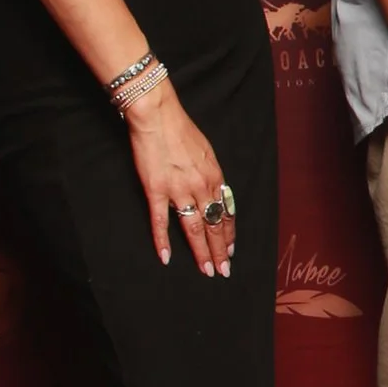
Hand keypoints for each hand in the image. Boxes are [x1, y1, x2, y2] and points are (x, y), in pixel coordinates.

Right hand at [123, 79, 237, 276]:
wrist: (158, 115)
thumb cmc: (180, 129)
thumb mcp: (205, 151)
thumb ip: (209, 174)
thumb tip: (213, 191)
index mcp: (215, 176)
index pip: (226, 212)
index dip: (229, 233)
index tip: (231, 249)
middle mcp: (201, 186)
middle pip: (215, 224)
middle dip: (221, 250)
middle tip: (224, 270)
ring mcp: (179, 190)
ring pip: (194, 228)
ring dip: (202, 252)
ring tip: (207, 270)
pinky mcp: (156, 191)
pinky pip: (161, 221)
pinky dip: (163, 241)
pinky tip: (166, 257)